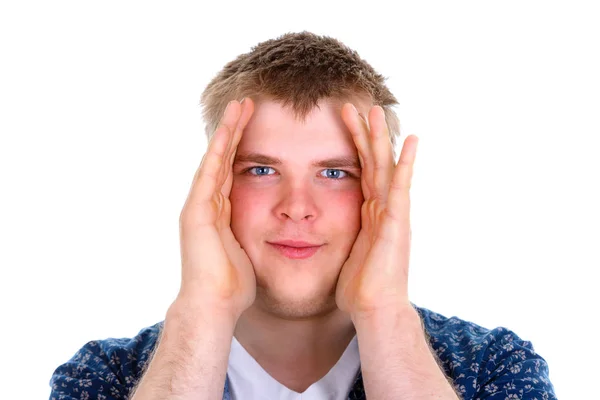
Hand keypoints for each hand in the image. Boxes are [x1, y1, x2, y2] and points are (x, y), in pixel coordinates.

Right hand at [174, 98, 255, 323]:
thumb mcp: (248, 251)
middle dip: (234, 131)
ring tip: (239, 105)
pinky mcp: (197, 212)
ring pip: (216, 159)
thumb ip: (254, 233)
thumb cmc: (232, 286)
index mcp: (219, 212)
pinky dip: (220, 149)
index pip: (232, 171)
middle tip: (246, 103)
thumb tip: (275, 229)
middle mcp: (206, 204)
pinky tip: (230, 128)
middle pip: (222, 159)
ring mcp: (199, 206)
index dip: (242, 146)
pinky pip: (211, 173)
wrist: (212, 306)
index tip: (255, 124)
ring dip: (227, 131)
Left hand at [335, 104, 417, 318]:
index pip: (359, 173)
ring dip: (380, 139)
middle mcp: (382, 210)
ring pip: (384, 168)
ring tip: (377, 110)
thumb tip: (319, 234)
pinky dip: (406, 163)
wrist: (375, 310)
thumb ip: (339, 237)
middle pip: (371, 163)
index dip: (352, 148)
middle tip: (356, 106)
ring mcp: (392, 214)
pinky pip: (400, 187)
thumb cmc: (359, 289)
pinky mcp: (396, 223)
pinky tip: (410, 141)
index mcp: (368, 216)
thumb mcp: (344, 255)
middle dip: (363, 134)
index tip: (343, 125)